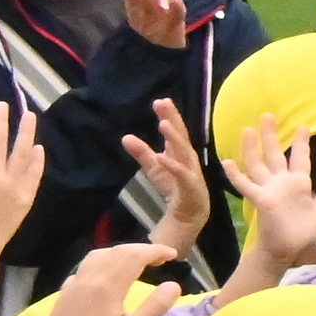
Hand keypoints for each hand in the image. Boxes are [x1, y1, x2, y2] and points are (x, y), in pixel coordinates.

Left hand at [120, 99, 211, 263]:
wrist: (189, 215)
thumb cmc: (175, 188)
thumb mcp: (155, 168)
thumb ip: (142, 153)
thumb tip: (125, 136)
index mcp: (180, 152)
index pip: (175, 130)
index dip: (169, 115)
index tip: (160, 101)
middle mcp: (188, 158)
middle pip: (180, 135)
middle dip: (173, 119)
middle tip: (163, 103)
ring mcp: (190, 171)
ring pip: (183, 151)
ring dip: (174, 138)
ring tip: (164, 124)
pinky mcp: (189, 186)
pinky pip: (179, 173)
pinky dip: (171, 165)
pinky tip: (161, 156)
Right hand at [222, 117, 315, 269]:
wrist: (286, 250)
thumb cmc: (302, 233)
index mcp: (299, 184)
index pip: (301, 159)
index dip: (302, 144)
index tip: (304, 126)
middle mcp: (282, 183)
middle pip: (275, 154)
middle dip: (271, 135)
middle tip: (268, 115)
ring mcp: (269, 190)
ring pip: (258, 164)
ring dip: (252, 148)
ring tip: (247, 129)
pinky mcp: (261, 200)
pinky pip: (246, 185)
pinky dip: (236, 174)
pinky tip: (227, 162)